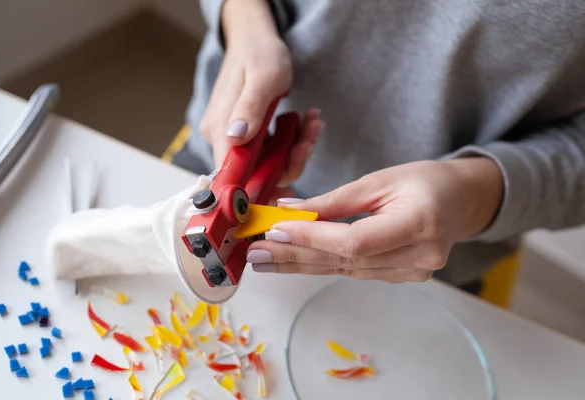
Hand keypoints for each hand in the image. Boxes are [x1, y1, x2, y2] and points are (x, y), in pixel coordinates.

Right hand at [201, 0, 322, 187]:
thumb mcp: (263, 77)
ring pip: (270, 161)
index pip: (233, 175)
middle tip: (310, 136)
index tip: (289, 189)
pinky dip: (293, 138)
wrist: (257, 38)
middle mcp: (224, 137)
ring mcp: (236, 136)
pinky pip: (273, 148)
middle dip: (290, 159)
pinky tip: (307, 119)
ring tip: (312, 121)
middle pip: (257, 171)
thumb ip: (250, 108)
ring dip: (297, 146)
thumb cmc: (259, 52)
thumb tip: (235, 137)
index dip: (259, 188)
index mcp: (220, 129)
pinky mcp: (248, 133)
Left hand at [246, 158, 503, 282]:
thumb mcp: (380, 180)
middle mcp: (420, 256)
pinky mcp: (402, 276)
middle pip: (345, 262)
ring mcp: (413, 272)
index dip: (313, 239)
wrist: (462, 201)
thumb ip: (334, 201)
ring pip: (345, 270)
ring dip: (301, 264)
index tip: (275, 231)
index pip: (356, 241)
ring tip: (265, 260)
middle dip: (295, 257)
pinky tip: (294, 261)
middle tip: (256, 255)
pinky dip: (322, 264)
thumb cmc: (425, 180)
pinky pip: (354, 271)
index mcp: (420, 223)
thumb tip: (289, 210)